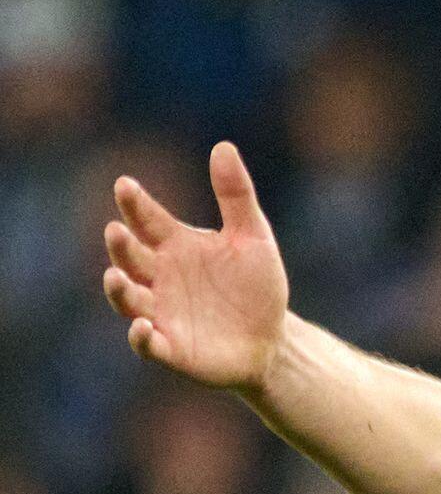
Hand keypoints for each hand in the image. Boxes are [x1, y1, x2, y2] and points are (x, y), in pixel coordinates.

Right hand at [101, 141, 289, 391]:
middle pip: (130, 257)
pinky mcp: (170, 348)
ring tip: (115, 276)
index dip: (135, 203)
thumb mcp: (253, 237)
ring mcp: (160, 312)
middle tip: (117, 230)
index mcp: (175, 244)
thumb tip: (223, 146)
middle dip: (121, 245)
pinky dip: (140, 337)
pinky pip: (147, 344)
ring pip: (128, 298)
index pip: (147, 219)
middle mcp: (159, 276)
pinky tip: (143, 327)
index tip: (126, 186)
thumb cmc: (257, 286)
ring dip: (119, 288)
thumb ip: (236, 195)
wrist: (272, 339)